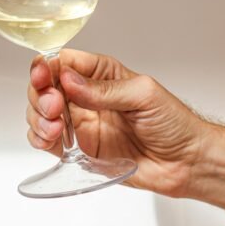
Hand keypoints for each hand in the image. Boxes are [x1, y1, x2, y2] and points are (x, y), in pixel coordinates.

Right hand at [26, 49, 207, 196]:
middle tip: (53, 108)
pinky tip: (48, 138)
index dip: (47, 67)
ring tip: (53, 127)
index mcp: (102, 74)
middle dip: (40, 95)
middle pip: (45, 87)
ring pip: (41, 113)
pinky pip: (48, 141)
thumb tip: (69, 80)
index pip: (63, 62)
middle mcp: (87, 96)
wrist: (187, 163)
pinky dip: (39, 138)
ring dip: (37, 117)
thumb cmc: (174, 123)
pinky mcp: (80, 149)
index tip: (42, 76)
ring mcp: (81, 123)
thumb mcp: (143, 95)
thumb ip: (105, 90)